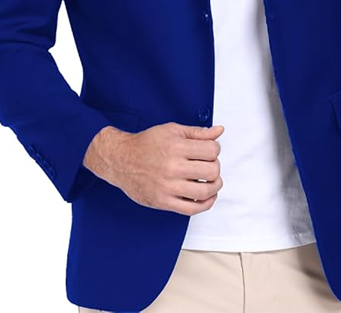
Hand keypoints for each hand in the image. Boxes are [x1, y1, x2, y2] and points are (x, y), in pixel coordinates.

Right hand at [84, 122, 224, 214]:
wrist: (121, 159)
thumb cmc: (147, 144)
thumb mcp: (172, 130)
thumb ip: (197, 132)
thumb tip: (219, 131)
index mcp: (176, 147)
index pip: (212, 150)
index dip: (215, 149)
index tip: (209, 150)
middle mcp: (172, 167)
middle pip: (212, 170)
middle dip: (215, 167)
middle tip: (209, 165)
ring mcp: (168, 186)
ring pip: (205, 191)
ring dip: (215, 186)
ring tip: (211, 181)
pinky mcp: (163, 202)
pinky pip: (192, 209)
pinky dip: (206, 204)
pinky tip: (206, 196)